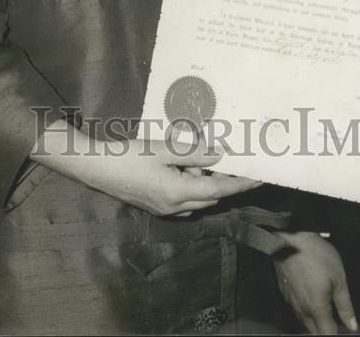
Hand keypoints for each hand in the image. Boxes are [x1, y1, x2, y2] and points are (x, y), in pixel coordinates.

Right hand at [33, 122, 260, 215]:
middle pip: (212, 197)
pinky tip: (190, 168)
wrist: (99, 168)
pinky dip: (195, 187)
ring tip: (210, 158)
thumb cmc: (131, 155)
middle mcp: (176, 207)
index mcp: (180, 193)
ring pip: (199, 199)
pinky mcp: (158, 207)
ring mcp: (166, 210)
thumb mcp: (165, 148)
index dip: (242, 184)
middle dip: (226, 182)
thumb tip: (221, 154)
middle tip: (239, 162)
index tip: (260, 177)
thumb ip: (195, 152)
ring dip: (208, 182)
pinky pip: (186, 201)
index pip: (220, 189)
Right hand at [274, 231, 356, 334]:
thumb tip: (352, 325)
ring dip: (314, 323)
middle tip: (333, 326)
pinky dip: (305, 312)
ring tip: (324, 317)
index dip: (335, 336)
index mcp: (317, 308)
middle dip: (324, 332)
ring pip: (303, 322)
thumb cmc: (316, 255)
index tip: (342, 332)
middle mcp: (302, 309)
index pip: (326, 334)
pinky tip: (310, 302)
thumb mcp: (338, 277)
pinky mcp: (285, 292)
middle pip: (313, 332)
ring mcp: (291, 301)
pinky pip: (296, 309)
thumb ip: (345, 305)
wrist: (290, 238)